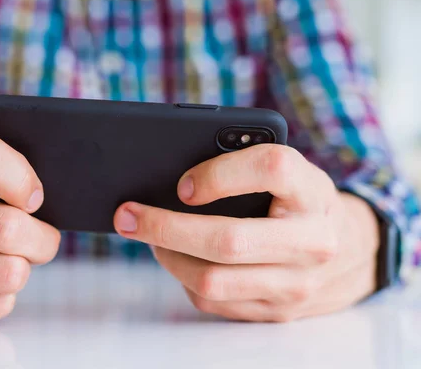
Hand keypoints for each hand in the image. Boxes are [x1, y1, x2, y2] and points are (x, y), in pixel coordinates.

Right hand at [0, 125, 59, 325]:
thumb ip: (5, 171)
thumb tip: (43, 202)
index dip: (17, 175)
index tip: (32, 198)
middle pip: (7, 228)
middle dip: (41, 239)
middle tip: (38, 238)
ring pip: (9, 273)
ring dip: (23, 268)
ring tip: (8, 258)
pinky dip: (2, 295)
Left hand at [114, 144, 378, 321]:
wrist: (350, 250)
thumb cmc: (299, 201)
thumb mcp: (287, 172)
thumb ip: (242, 165)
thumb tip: (172, 181)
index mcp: (313, 191)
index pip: (271, 169)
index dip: (220, 173)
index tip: (183, 184)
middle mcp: (312, 241)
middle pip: (227, 240)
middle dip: (163, 226)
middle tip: (127, 214)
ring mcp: (296, 284)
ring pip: (212, 280)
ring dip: (167, 256)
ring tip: (148, 235)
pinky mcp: (277, 311)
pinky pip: (213, 301)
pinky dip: (183, 276)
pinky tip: (176, 256)